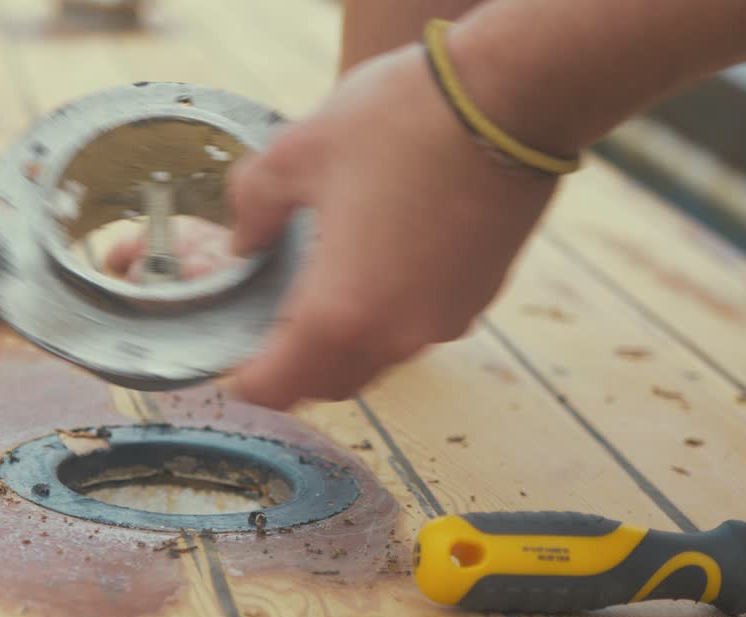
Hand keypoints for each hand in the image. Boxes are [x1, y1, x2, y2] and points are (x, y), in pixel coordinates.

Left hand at [209, 44, 559, 409]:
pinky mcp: (478, 298)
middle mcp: (395, 335)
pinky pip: (418, 330)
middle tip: (268, 327)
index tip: (233, 363)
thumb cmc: (399, 123)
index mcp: (339, 313)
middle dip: (293, 369)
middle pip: (328, 384)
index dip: (246, 383)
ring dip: (343, 345)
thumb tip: (242, 243)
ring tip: (321, 290)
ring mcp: (443, 321)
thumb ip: (252, 206)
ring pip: (376, 360)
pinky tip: (377, 266)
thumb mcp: (296, 152)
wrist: (512, 98)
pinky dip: (388, 318)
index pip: (278, 389)